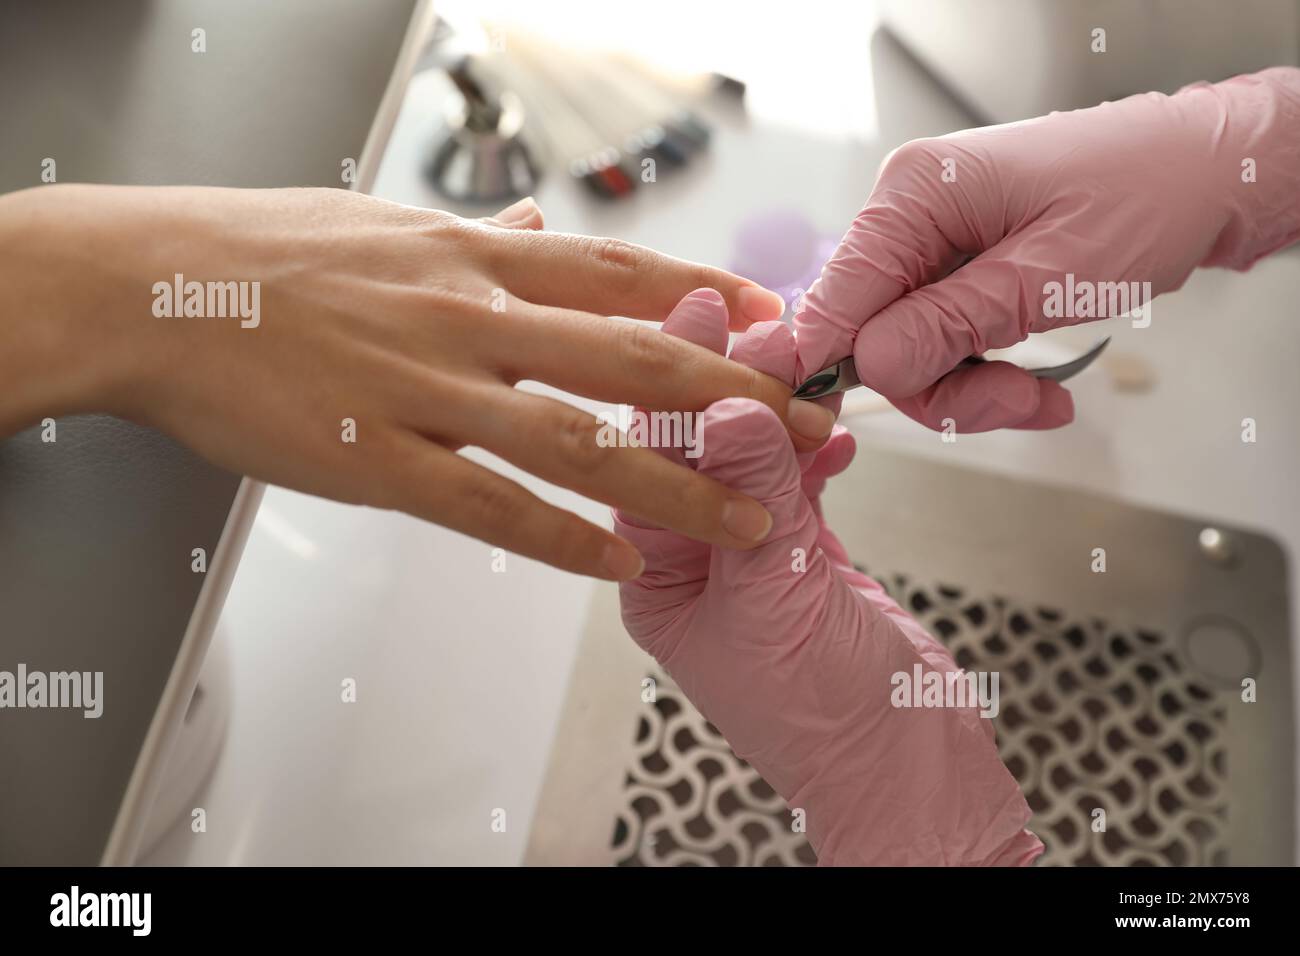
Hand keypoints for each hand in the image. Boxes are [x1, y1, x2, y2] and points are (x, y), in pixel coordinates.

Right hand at [0, 184, 838, 579]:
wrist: (154, 286)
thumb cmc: (267, 252)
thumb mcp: (389, 225)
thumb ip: (481, 238)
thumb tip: (542, 230)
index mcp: (477, 258)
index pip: (626, 274)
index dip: (716, 299)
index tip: (786, 325)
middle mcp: (473, 316)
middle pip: (637, 355)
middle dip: (737, 397)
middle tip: (810, 432)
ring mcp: (429, 388)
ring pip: (582, 441)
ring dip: (677, 486)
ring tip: (751, 523)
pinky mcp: (377, 455)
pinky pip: (489, 506)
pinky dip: (562, 538)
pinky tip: (618, 566)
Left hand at [615, 290, 1041, 864]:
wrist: (910, 769)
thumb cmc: (827, 718)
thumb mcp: (778, 599)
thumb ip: (759, 497)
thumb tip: (732, 407)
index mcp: (655, 578)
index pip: (649, 461)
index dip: (673, 385)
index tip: (696, 314)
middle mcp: (692, 561)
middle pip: (701, 449)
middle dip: (730, 385)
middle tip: (758, 321)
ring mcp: (749, 555)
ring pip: (754, 459)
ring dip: (779, 414)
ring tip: (804, 364)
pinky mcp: (804, 555)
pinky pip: (799, 483)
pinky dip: (816, 454)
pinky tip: (832, 432)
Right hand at [795, 67, 1299, 431]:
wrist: (1209, 173)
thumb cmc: (1147, 199)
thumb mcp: (1050, 276)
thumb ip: (952, 322)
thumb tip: (871, 364)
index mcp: (918, 191)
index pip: (840, 291)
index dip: (829, 362)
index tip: (823, 420)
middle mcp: (912, 212)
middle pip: (873, 332)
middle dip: (937, 386)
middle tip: (1012, 403)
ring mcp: (934, 242)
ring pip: (909, 350)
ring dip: (969, 390)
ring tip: (1037, 398)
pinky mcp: (958, 269)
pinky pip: (943, 340)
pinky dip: (984, 375)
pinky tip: (1037, 388)